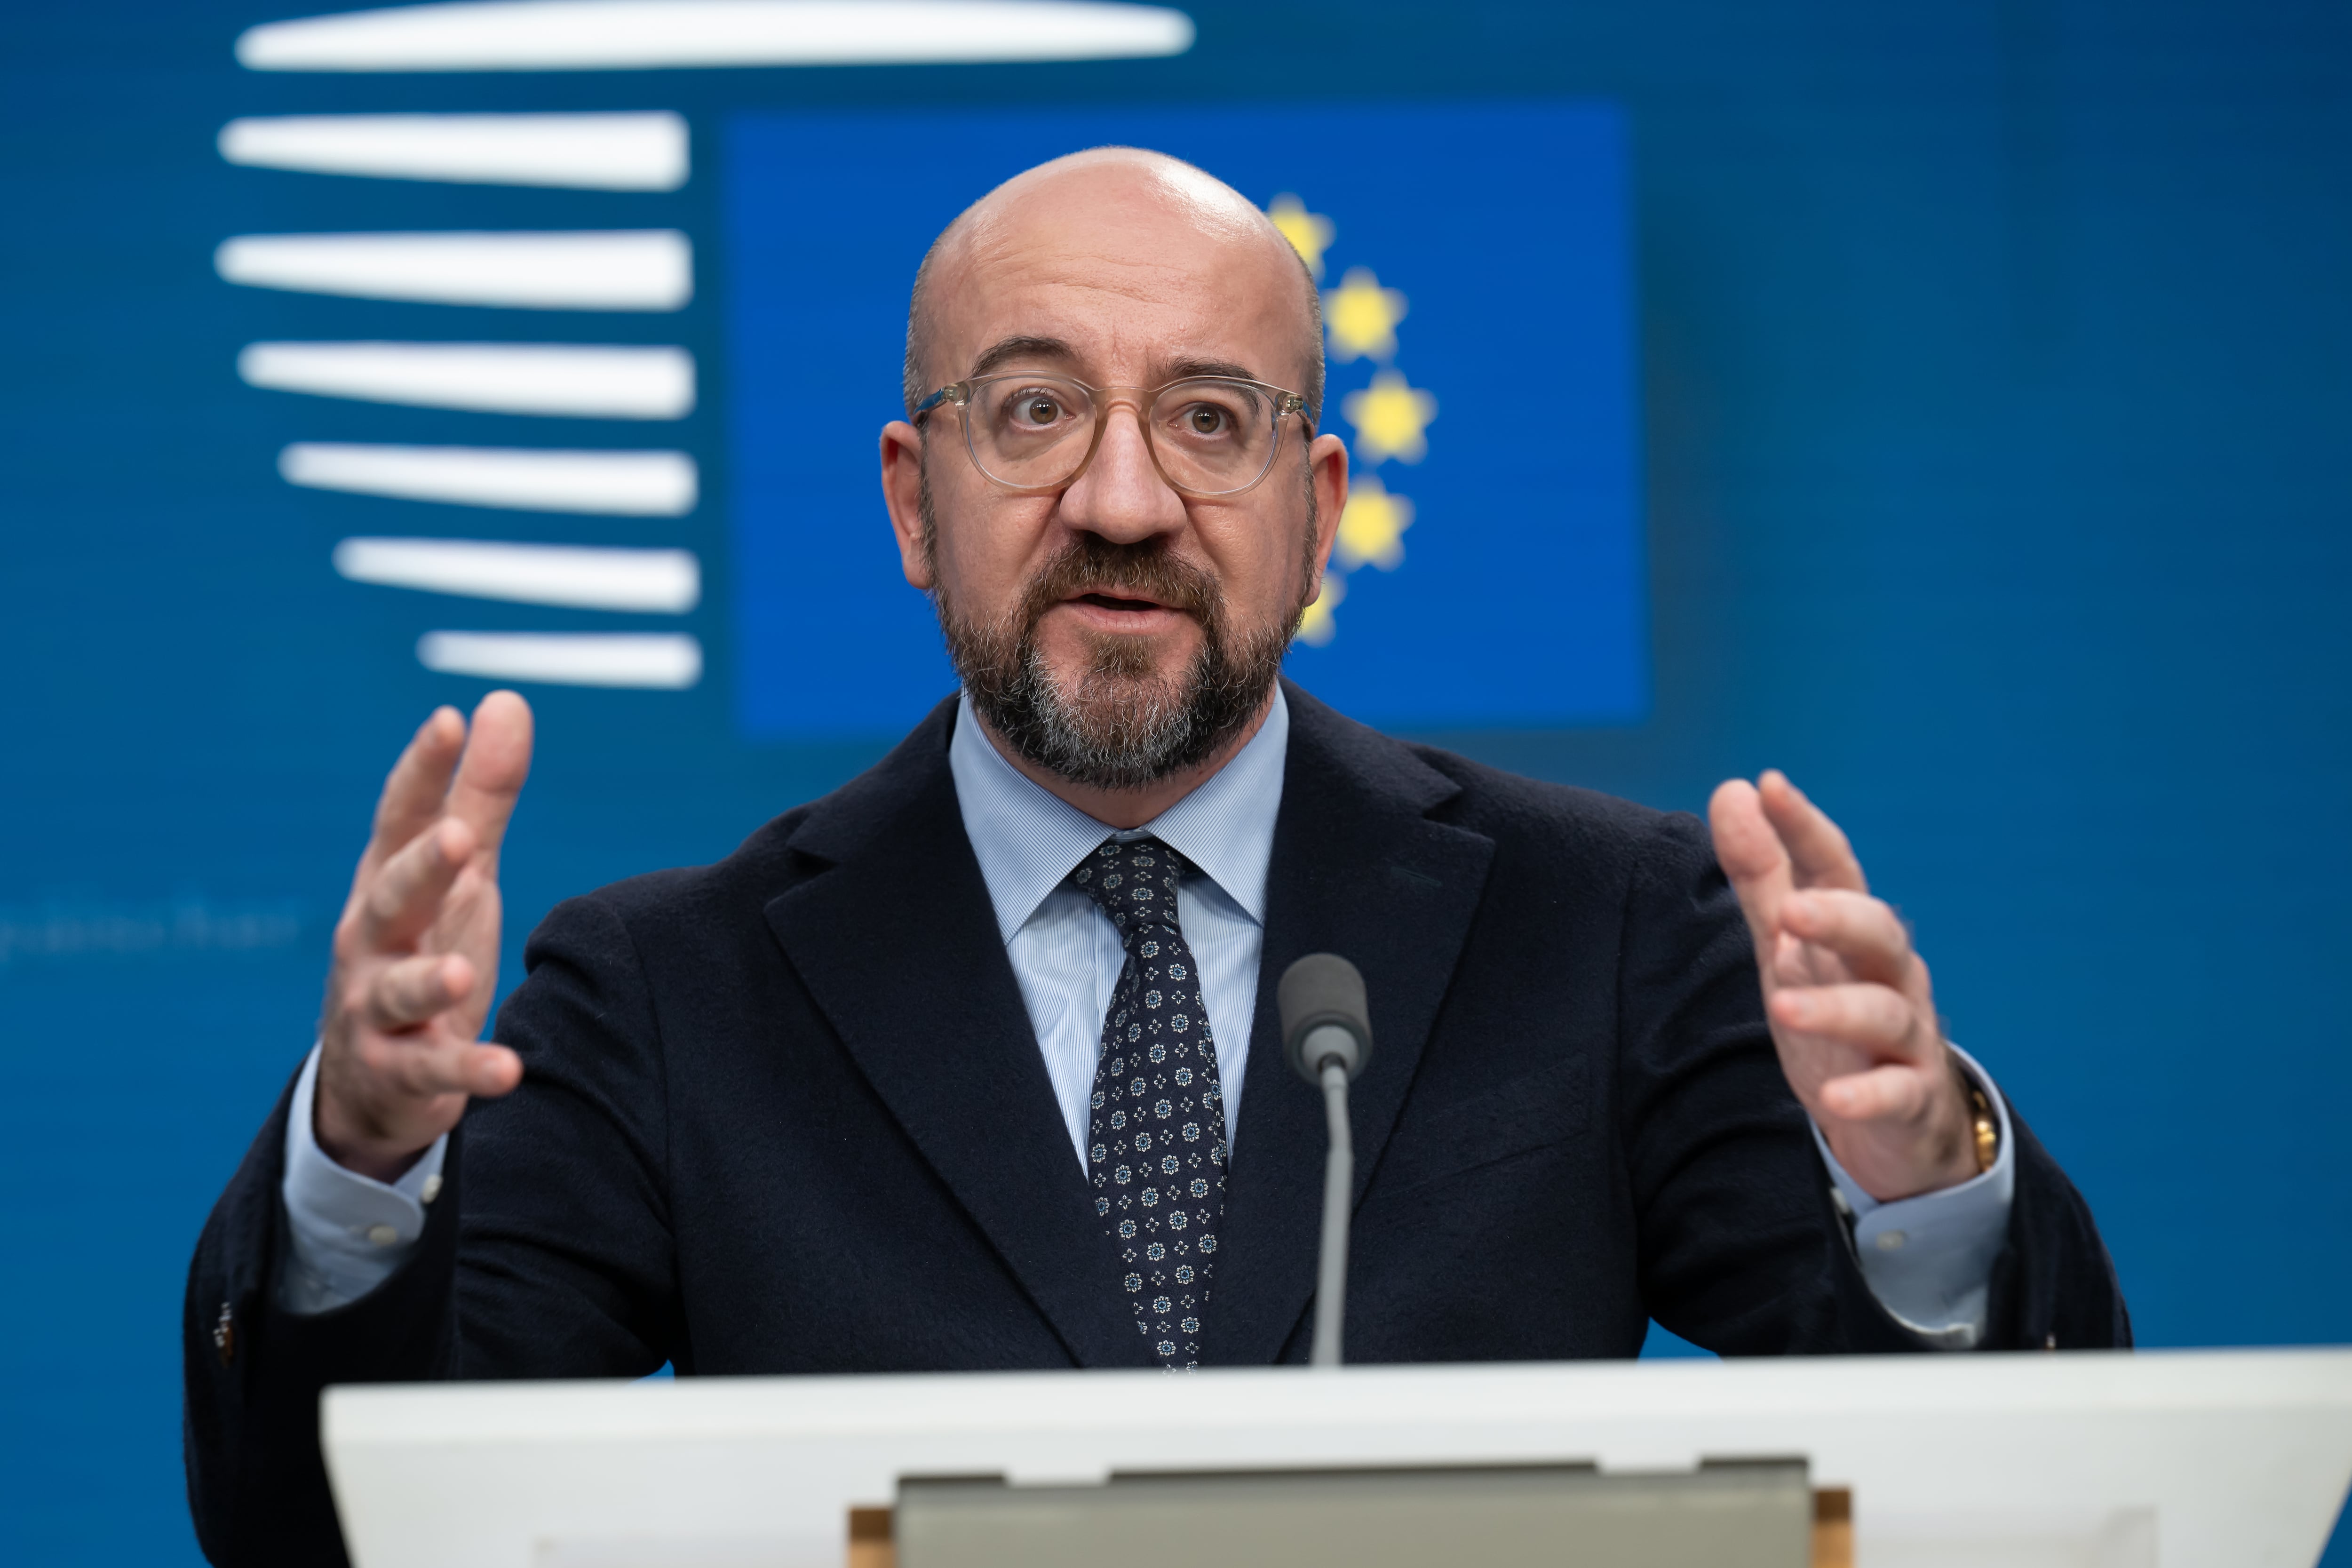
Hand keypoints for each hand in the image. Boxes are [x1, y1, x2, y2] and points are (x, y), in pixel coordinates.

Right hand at [315, 693, 533, 1181]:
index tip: (448, 718)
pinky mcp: (400, 1071)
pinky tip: (506, 1069)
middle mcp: (373, 941)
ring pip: (399, 991)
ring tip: (460, 973)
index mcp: (388, 883)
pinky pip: (434, 1071)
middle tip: (459, 838)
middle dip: (422, 868)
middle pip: (392, 897)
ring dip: (428, 980)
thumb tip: (503, 701)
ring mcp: (378, 1009)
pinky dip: (468, 1071)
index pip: (401, 819)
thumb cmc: (421, 948)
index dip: (421, 771)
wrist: (374, 1078)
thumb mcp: (459, 874)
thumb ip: (482, 796)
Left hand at [1708, 771, 1976, 1201]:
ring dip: (1836, 1007)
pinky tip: (1835, 1098)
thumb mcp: (1788, 943)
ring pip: (1885, 1011)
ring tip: (1782, 1005)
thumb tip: (1734, 789)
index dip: (1806, 830)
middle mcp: (1888, 974)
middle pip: (1877, 933)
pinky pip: (1897, 1093)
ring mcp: (1904, 1036)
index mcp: (1852, 932)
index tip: (1770, 785)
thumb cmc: (1836, 1011)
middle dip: (1839, 917)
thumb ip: (1761, 872)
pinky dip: (1868, 1095)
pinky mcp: (1909, 1098)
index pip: (1834, 871)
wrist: (1896, 1116)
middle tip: (1791, 911)